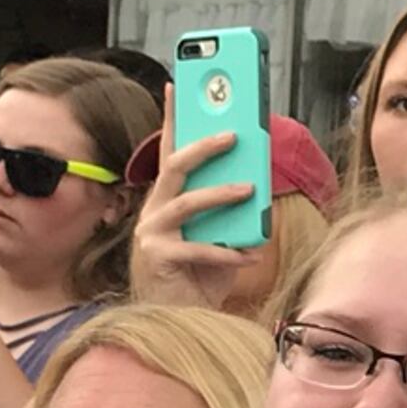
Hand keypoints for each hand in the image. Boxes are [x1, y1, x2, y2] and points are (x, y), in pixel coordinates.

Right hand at [131, 132, 262, 309]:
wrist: (182, 321)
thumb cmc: (200, 276)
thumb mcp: (218, 236)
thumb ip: (229, 212)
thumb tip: (255, 185)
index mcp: (167, 200)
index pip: (168, 153)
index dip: (170, 120)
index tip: (175, 87)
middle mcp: (153, 212)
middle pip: (174, 168)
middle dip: (203, 148)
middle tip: (233, 136)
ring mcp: (151, 234)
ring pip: (186, 202)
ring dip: (221, 194)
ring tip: (250, 190)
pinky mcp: (158, 259)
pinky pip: (198, 248)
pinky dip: (228, 251)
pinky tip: (251, 255)